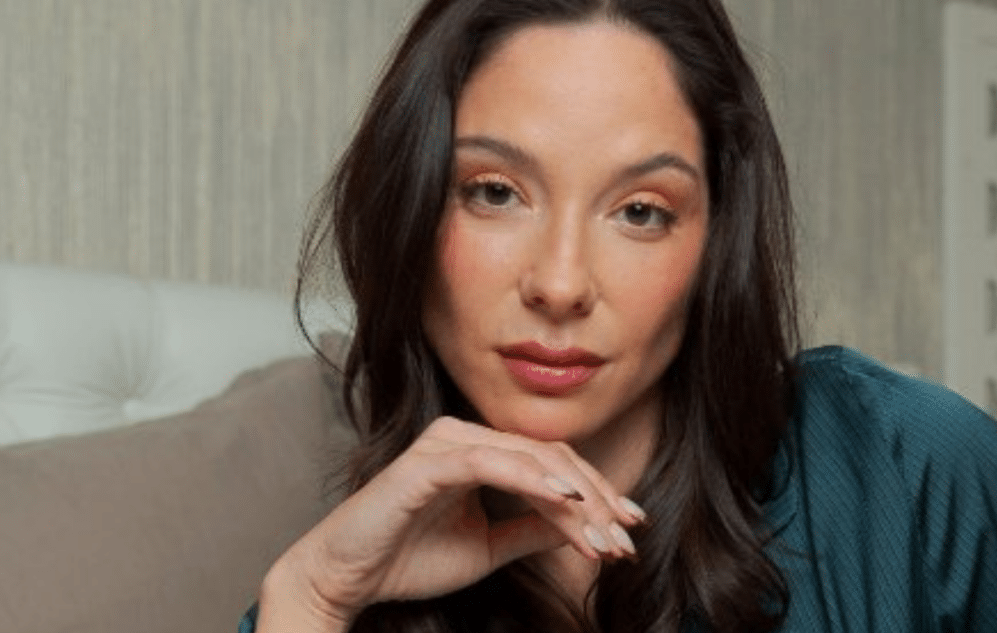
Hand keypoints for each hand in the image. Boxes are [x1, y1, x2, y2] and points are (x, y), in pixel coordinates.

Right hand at [257, 416, 646, 630]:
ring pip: (530, 459)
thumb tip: (584, 522)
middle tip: (626, 538)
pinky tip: (566, 499)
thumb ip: (532, 528)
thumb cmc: (408, 559)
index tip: (631, 528)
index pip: (553, 464)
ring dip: (575, 497)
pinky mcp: (427, 462)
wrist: (346, 579)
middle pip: (551, 457)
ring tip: (605, 533)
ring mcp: (445, 444)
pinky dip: (531, 479)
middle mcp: (464, 436)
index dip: (598, 493)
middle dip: (597, 499)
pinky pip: (489, 463)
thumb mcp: (489, 546)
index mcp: (479, 451)